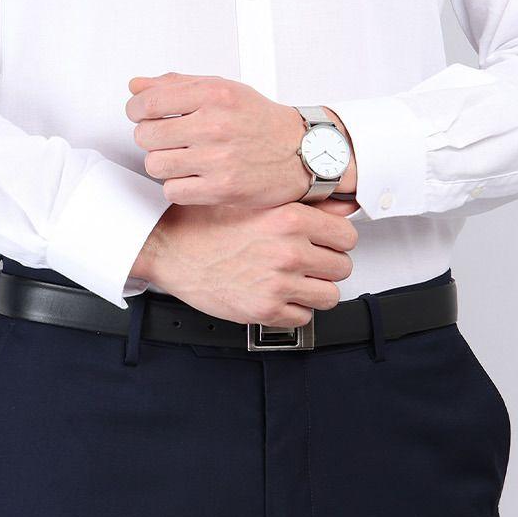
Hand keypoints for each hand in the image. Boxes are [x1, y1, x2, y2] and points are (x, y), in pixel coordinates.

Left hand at [126, 72, 320, 206]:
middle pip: (146, 135)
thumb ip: (176, 85)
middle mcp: (216, 125)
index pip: (148, 102)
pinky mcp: (222, 189)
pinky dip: (178, 186)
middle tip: (166, 138)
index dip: (136, 110)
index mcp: (214, 94)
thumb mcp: (222, 90)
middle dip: (150, 137)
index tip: (140, 114)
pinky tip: (193, 176)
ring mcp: (218, 159)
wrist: (301, 152)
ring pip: (155, 165)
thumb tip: (135, 86)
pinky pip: (172, 191)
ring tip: (181, 158)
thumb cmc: (259, 121)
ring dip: (163, 163)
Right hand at [129, 196, 360, 327]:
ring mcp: (278, 282)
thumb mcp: (255, 199)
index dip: (338, 240)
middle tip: (309, 262)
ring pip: (328, 295)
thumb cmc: (206, 221)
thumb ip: (304, 204)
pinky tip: (279, 294)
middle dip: (327, 265)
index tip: (328, 242)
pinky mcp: (264, 309)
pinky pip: (303, 317)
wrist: (170, 248)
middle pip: (341, 267)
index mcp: (289, 218)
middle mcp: (288, 250)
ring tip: (297, 280)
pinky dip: (294, 309)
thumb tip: (343, 208)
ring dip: (315, 289)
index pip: (347, 236)